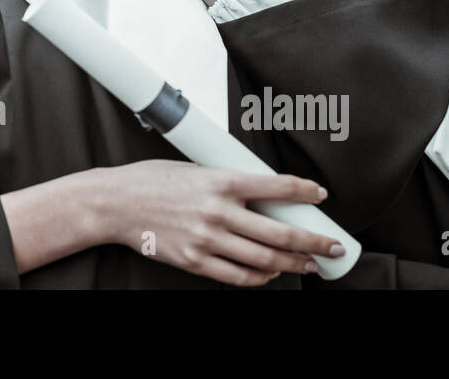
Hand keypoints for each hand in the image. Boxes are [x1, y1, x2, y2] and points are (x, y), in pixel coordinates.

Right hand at [104, 160, 344, 285]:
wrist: (115, 203)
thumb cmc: (151, 181)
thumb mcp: (194, 168)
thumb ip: (226, 181)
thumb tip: (259, 192)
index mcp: (221, 181)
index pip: (277, 188)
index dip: (305, 193)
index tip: (321, 196)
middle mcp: (218, 211)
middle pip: (280, 235)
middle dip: (314, 243)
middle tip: (333, 246)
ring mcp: (207, 240)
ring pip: (265, 261)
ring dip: (294, 265)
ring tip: (309, 265)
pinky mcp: (195, 261)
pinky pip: (238, 277)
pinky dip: (260, 279)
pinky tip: (270, 275)